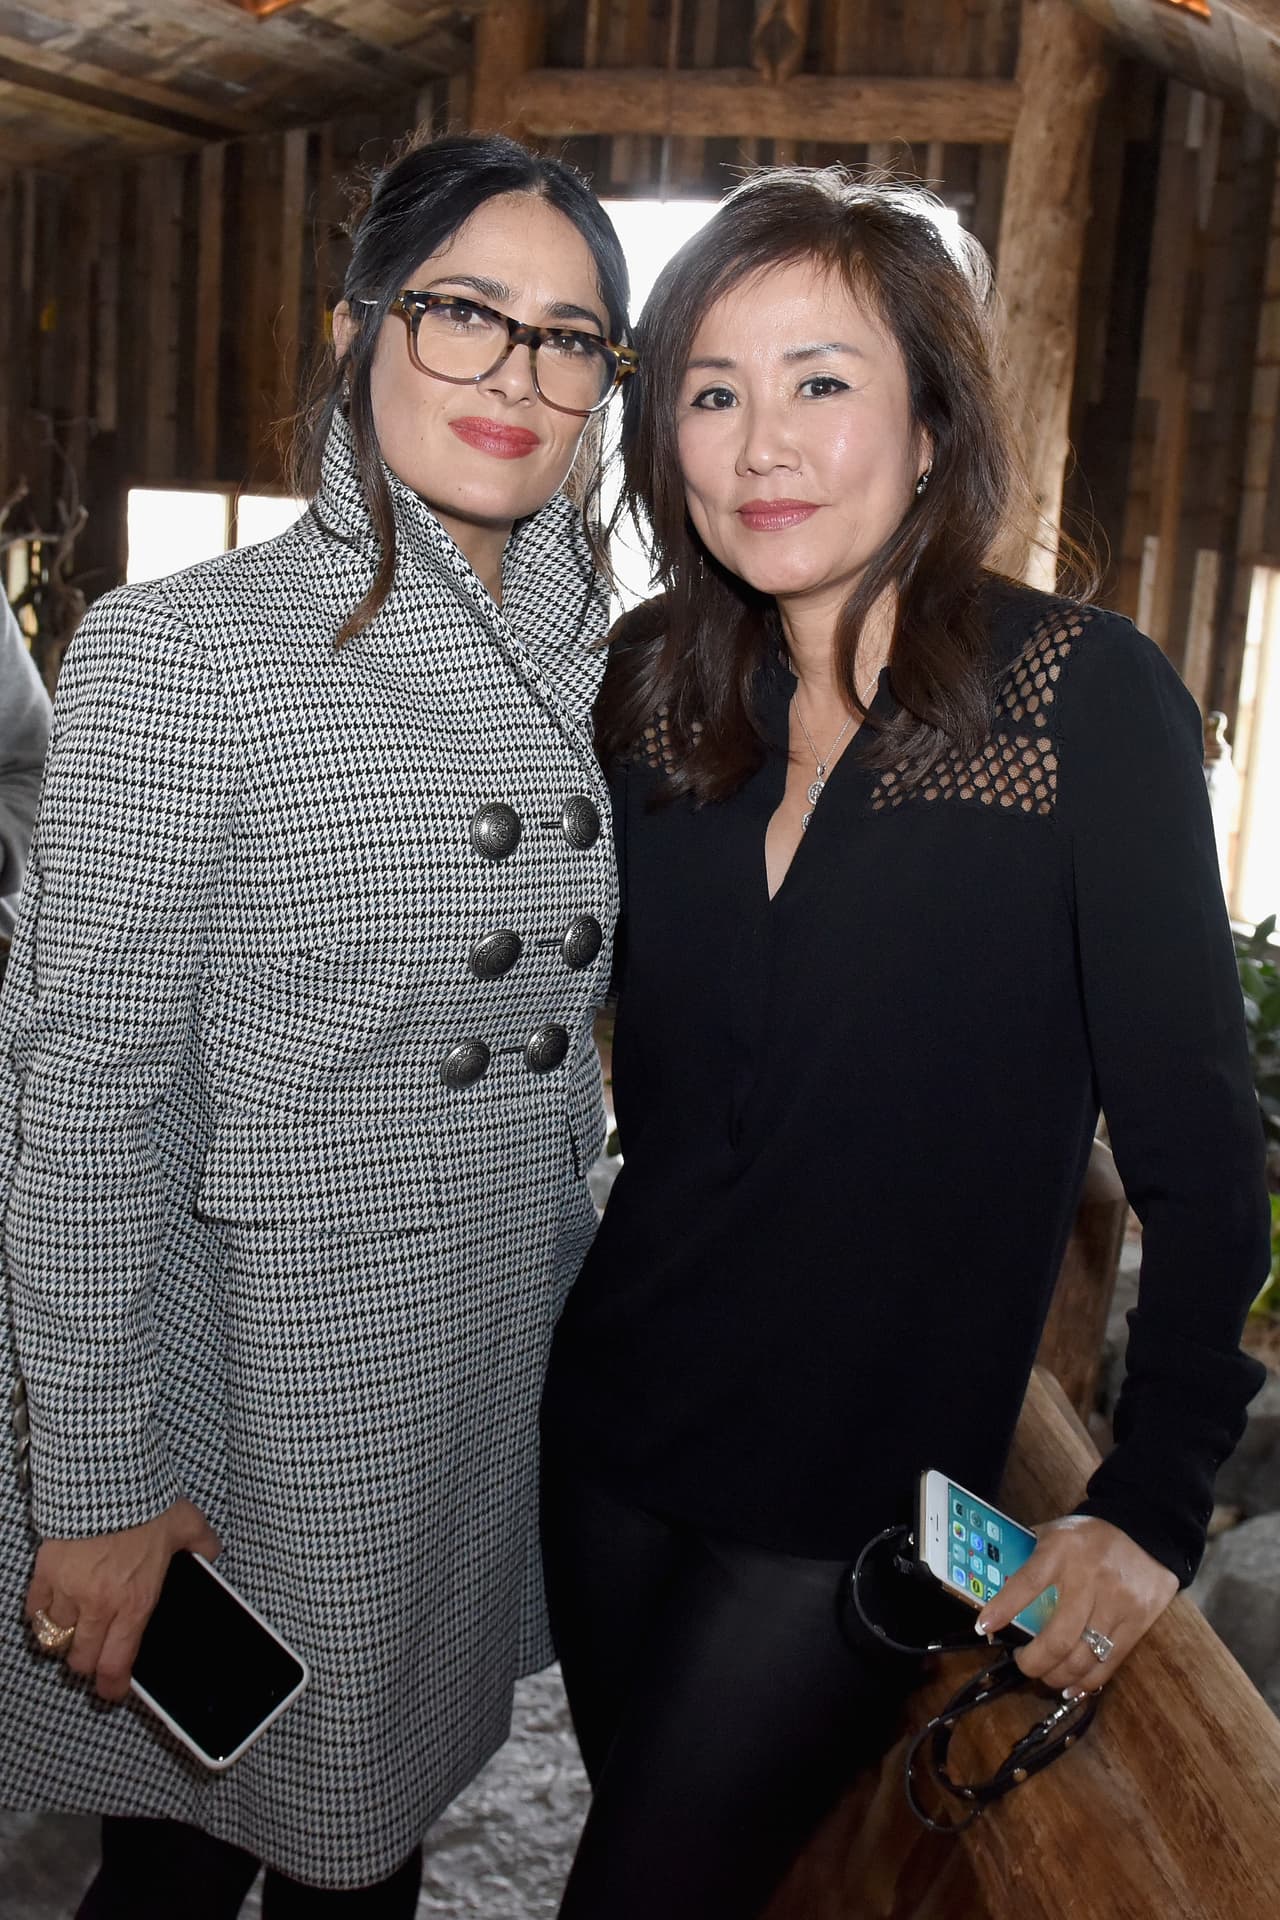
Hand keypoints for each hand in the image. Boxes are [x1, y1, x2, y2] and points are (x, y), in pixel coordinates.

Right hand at [25, 1499, 220, 1701]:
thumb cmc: (147, 1502)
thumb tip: (211, 1556)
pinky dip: (40, 1614)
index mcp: (136, 1602)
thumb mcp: (188, 1524)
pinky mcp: (44, 1573)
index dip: (112, 1687)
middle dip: (88, 1663)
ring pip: (55, 1639)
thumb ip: (202, 1546)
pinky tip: (51, 1608)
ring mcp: (68, 1592)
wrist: (107, 1477)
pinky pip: (34, 1610)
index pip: (117, 1665)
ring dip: (65, 1639)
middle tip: (95, 1654)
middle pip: (81, 1660)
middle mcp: (99, 1605)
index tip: (113, 1690)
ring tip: (75, 1630)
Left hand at [975, 1513, 1177, 1696]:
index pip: (1028, 1582)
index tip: (983, 1627)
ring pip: (1082, 1658)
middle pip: (1058, 1638)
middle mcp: (1089, 1579)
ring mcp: (1116, 1604)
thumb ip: (1026, 1555)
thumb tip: (993, 1585)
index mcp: (1061, 1551)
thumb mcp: (1053, 1533)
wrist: (1146, 1530)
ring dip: (1057, 1675)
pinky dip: (1086, 1682)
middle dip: (1033, 1662)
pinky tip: (1071, 1685)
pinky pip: (1108, 1663)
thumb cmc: (1088, 1535)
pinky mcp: (1137, 1623)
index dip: (1004, 1608)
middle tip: (1022, 1662)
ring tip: (1045, 1675)